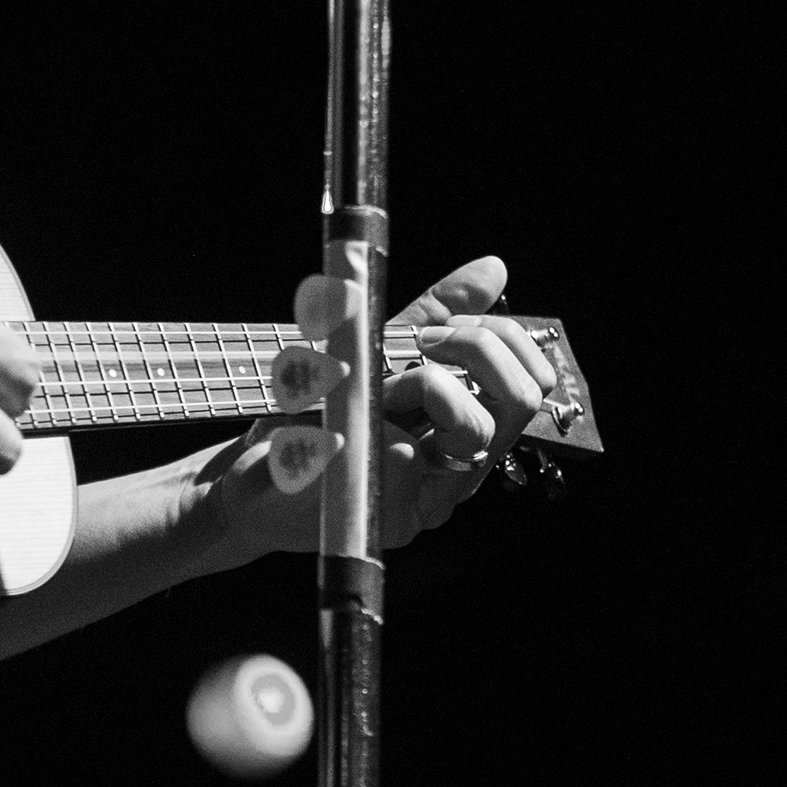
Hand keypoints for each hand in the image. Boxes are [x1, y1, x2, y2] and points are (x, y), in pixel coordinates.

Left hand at [196, 255, 558, 562]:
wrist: (253, 472)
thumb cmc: (318, 413)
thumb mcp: (378, 352)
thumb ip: (439, 313)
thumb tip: (494, 268)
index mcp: (467, 430)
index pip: (533, 382)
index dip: (500, 338)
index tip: (437, 328)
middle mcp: (462, 469)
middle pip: (521, 400)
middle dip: (471, 350)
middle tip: (417, 345)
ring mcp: (435, 498)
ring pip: (475, 427)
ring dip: (423, 385)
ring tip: (378, 390)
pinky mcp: (396, 518)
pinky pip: (408, 452)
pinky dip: (373, 418)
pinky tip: (343, 424)